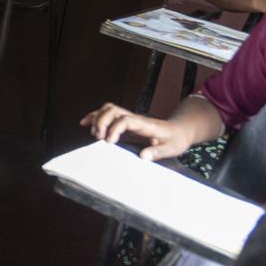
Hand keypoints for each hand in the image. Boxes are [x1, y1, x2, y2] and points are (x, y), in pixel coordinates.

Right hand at [80, 102, 195, 160]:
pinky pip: (107, 114)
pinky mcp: (125, 122)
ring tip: (93, 133)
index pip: (125, 120)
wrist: (179, 130)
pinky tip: (85, 124)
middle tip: (98, 138)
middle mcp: (135, 118)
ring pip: (108, 109)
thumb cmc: (175, 140)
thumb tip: (143, 156)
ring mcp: (129, 118)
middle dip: (101, 121)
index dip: (114, 129)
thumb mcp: (172, 148)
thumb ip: (158, 152)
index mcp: (145, 124)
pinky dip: (94, 117)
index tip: (109, 143)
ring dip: (96, 118)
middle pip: (112, 110)